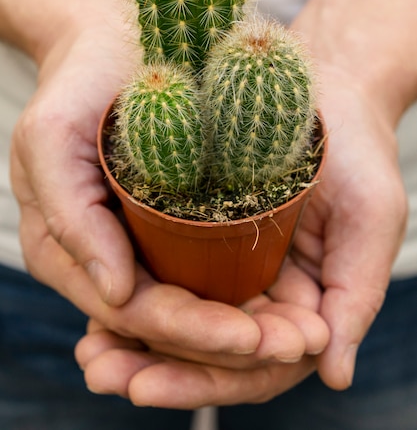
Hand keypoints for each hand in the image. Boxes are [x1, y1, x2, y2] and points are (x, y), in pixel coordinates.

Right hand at [12, 24, 328, 408]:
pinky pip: (203, 270)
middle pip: (165, 319)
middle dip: (225, 342)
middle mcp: (101, 254)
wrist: (113, 40)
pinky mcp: (168, 220)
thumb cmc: (78, 83)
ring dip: (244, 326)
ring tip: (303, 334)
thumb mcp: (51, 140)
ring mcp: (136, 240)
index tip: (248, 339)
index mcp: (64, 248)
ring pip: (189, 304)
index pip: (128, 310)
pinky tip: (286, 302)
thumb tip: (114, 295)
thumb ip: (69, 218)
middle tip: (294, 345)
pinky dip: (242, 292)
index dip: (187, 332)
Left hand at [73, 63, 407, 405]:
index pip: (253, 362)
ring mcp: (232, 264)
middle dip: (157, 366)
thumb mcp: (369, 216)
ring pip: (181, 317)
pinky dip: (133, 291)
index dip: (202, 378)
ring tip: (89, 354)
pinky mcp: (203, 230)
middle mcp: (263, 291)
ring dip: (134, 339)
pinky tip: (97, 300)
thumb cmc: (357, 150)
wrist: (327, 86)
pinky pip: (165, 270)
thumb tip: (335, 375)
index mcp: (305, 304)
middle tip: (102, 372)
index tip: (146, 383)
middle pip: (207, 349)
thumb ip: (357, 293)